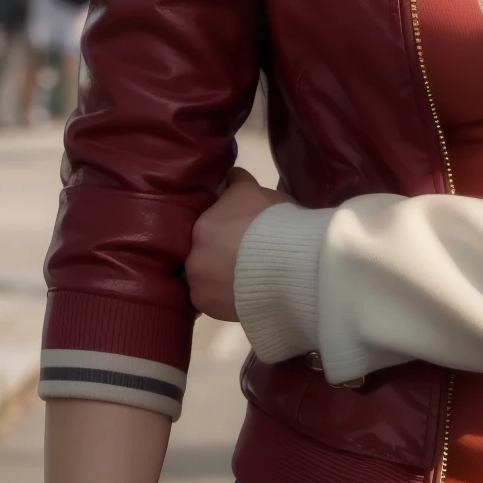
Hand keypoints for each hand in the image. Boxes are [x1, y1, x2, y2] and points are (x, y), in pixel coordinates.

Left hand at [187, 167, 288, 318]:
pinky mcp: (208, 309)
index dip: (224, 229)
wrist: (291, 266)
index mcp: (201, 226)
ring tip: (248, 279)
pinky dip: (228, 299)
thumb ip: (238, 182)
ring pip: (207, 279)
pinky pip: (215, 302)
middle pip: (204, 254)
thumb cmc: (274, 224)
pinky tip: (246, 295)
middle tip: (245, 257)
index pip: (208, 226)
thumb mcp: (257, 192)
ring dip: (221, 278)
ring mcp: (197, 285)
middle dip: (219, 254)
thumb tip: (231, 173)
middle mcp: (191, 256)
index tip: (241, 233)